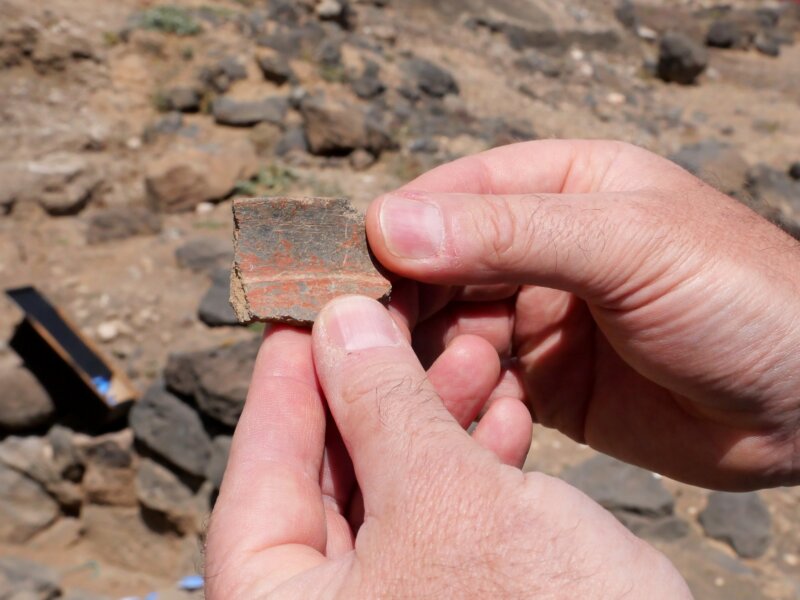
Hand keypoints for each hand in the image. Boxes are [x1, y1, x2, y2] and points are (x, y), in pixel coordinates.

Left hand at [205, 297, 688, 598]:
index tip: (305, 308)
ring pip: (394, 489)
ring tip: (476, 358)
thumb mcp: (447, 498)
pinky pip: (443, 519)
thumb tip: (337, 319)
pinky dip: (471, 464)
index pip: (259, 472)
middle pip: (329, 475)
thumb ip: (382, 404)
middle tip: (399, 318)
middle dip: (377, 390)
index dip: (285, 378)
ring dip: (435, 418)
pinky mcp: (454, 599)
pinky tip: (507, 415)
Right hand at [365, 139, 799, 489]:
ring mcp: (541, 317)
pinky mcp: (546, 382)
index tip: (348, 271)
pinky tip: (469, 414)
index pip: (453, 196)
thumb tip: (390, 225)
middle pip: (439, 266)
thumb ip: (511, 234)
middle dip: (401, 301)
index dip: (396, 230)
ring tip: (416, 383)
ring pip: (450, 329)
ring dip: (428, 356)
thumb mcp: (627, 245)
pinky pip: (479, 384)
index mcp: (562, 187)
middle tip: (362, 339)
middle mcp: (542, 249)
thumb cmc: (742, 299)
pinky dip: (462, 398)